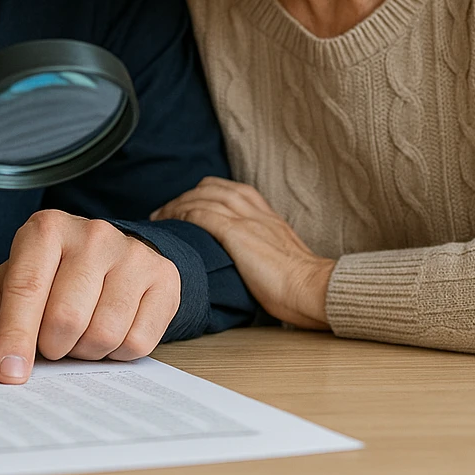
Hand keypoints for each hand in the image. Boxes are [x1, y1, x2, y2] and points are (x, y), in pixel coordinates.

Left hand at [0, 210, 180, 383]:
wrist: (110, 259)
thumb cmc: (49, 278)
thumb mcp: (5, 291)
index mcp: (45, 230)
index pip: (26, 288)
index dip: (14, 337)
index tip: (9, 374)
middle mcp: (92, 233)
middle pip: (66, 319)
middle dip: (53, 345)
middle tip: (53, 338)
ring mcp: (132, 253)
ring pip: (103, 333)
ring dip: (86, 350)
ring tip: (81, 332)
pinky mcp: (164, 277)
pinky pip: (137, 342)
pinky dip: (118, 352)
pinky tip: (111, 329)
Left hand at [151, 177, 333, 329]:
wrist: (313, 287)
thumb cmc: (299, 281)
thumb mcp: (279, 253)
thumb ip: (260, 245)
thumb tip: (241, 255)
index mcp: (265, 211)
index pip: (226, 188)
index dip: (201, 194)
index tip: (184, 206)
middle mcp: (254, 208)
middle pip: (211, 188)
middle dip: (185, 196)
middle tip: (165, 211)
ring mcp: (246, 218)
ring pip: (203, 197)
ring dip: (177, 204)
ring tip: (160, 217)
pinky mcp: (237, 232)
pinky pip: (202, 214)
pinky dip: (183, 214)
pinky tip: (171, 223)